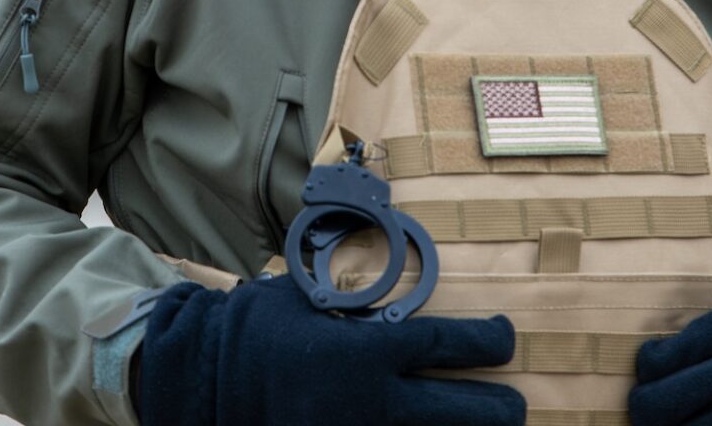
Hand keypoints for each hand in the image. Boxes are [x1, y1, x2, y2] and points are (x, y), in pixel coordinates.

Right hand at [137, 274, 524, 425]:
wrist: (202, 386)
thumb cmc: (258, 330)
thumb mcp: (310, 300)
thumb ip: (360, 308)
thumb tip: (399, 298)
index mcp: (368, 353)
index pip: (454, 348)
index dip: (491, 343)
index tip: (504, 339)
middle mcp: (375, 404)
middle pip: (473, 414)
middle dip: (503, 406)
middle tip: (509, 401)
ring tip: (477, 424)